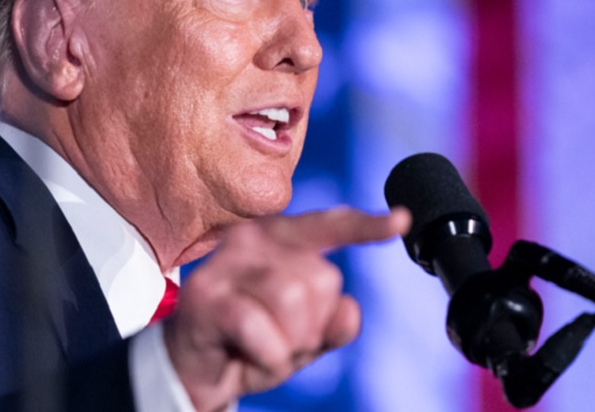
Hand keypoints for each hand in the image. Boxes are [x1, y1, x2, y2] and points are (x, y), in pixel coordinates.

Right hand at [161, 207, 409, 411]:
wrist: (193, 372)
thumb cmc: (248, 344)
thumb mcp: (302, 336)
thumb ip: (331, 322)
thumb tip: (349, 311)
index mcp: (278, 239)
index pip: (328, 225)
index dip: (365, 226)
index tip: (401, 221)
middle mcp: (251, 240)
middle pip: (321, 278)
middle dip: (312, 325)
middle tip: (280, 339)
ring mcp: (226, 265)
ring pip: (294, 300)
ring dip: (289, 344)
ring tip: (264, 347)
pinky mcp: (206, 297)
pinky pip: (263, 331)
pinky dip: (266, 357)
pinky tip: (247, 355)